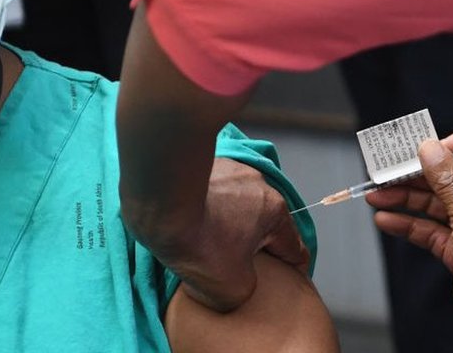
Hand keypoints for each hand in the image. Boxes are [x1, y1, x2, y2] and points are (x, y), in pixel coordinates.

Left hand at [157, 157, 309, 311]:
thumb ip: (247, 289)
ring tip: (205, 242)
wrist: (158, 201)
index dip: (292, 270)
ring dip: (226, 223)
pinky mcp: (200, 164)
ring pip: (236, 204)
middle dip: (253, 244)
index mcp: (275, 211)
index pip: (294, 248)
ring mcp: (228, 168)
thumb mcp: (232, 289)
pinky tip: (187, 222)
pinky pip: (210, 192)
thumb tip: (235, 280)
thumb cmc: (200, 241)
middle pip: (263, 223)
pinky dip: (204, 207)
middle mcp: (257, 183)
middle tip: (236, 264)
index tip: (285, 281)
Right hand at [366, 130, 452, 343]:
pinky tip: (385, 219)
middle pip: (452, 176)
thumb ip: (446, 177)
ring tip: (376, 194)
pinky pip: (428, 229)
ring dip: (405, 198)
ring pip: (435, 202)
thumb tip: (429, 148)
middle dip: (418, 174)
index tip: (433, 147)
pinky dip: (407, 224)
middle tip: (388, 169)